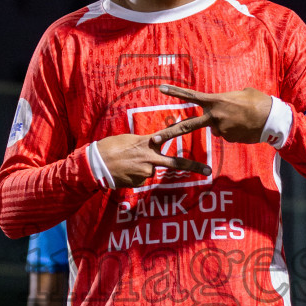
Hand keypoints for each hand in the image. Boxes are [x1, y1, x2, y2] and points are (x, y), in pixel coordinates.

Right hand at [95, 132, 210, 188]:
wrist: (96, 164)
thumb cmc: (109, 148)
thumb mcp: (128, 140)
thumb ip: (143, 144)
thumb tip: (150, 149)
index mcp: (147, 143)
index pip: (169, 136)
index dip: (184, 131)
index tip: (197, 124)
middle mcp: (150, 157)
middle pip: (175, 163)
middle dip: (194, 167)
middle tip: (208, 171)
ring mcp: (146, 171)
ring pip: (150, 170)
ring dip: (141, 168)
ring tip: (126, 164)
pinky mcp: (140, 182)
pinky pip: (141, 178)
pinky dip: (135, 175)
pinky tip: (124, 172)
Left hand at [151, 84, 271, 144]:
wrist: (271, 118)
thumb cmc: (257, 101)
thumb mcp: (239, 93)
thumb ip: (224, 100)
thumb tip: (220, 110)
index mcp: (215, 100)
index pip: (191, 96)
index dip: (175, 92)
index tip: (161, 89)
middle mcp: (214, 116)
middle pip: (187, 126)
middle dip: (169, 133)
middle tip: (154, 139)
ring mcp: (220, 129)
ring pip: (215, 128)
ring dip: (224, 124)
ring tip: (240, 118)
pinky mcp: (228, 139)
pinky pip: (226, 134)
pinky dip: (233, 130)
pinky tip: (244, 126)